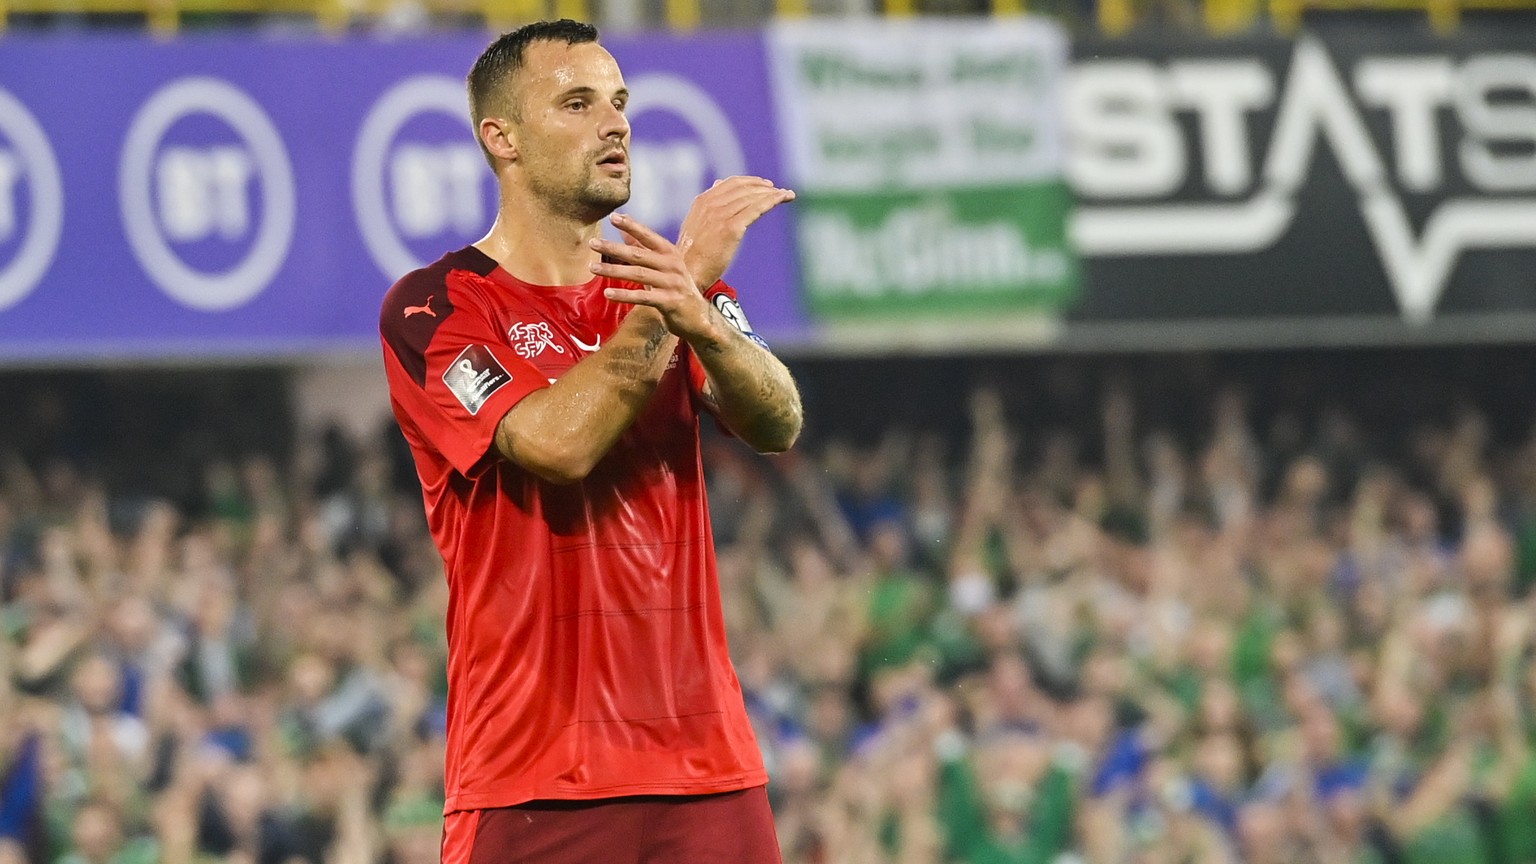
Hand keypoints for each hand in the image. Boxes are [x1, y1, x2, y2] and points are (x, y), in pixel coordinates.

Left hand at [591, 213, 715, 341]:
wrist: (698, 318)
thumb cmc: (676, 290)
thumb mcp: (663, 267)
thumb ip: (643, 249)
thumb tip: (624, 231)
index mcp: (670, 254)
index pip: (648, 236)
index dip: (631, 226)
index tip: (613, 217)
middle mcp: (672, 266)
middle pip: (639, 254)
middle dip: (614, 248)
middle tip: (593, 243)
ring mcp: (672, 283)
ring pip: (638, 274)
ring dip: (614, 271)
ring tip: (593, 268)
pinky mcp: (670, 302)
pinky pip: (643, 297)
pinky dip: (624, 295)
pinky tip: (608, 293)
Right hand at [677, 176, 795, 287]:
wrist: (687, 272)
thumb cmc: (692, 256)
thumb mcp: (695, 225)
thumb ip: (707, 206)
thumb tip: (717, 185)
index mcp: (702, 202)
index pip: (731, 183)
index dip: (750, 182)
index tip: (764, 185)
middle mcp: (711, 204)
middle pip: (744, 188)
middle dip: (764, 187)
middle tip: (778, 191)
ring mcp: (721, 215)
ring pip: (753, 196)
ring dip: (773, 193)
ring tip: (787, 194)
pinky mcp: (731, 227)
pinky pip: (757, 208)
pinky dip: (773, 200)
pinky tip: (784, 197)